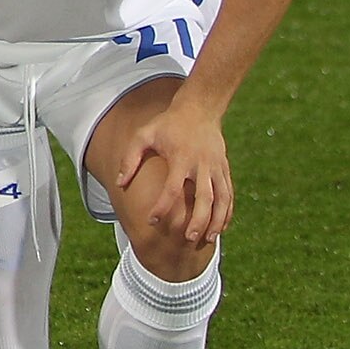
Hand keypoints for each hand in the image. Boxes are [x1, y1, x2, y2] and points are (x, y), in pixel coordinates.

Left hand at [111, 94, 235, 245]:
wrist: (199, 109)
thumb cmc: (167, 124)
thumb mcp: (144, 135)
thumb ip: (130, 159)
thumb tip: (120, 183)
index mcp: (180, 158)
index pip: (171, 189)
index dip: (162, 207)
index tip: (152, 221)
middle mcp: (201, 165)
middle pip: (203, 199)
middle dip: (197, 220)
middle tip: (187, 238)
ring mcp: (216, 168)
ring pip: (221, 199)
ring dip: (216, 221)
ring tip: (207, 239)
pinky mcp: (224, 169)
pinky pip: (229, 194)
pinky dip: (227, 212)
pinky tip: (221, 227)